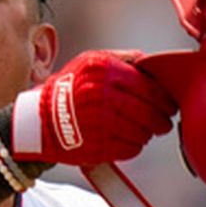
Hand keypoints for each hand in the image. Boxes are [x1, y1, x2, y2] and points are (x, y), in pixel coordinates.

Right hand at [10, 50, 176, 167]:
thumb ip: (121, 58)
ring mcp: (98, 123)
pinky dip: (134, 147)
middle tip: (163, 123)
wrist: (36, 122)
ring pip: (142, 132)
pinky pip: (129, 149)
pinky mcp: (96, 147)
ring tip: (144, 132)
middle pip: (150, 112)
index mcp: (103, 73)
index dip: (164, 99)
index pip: (149, 87)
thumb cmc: (66, 90)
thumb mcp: (89, 62)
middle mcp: (101, 96)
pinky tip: (129, 142)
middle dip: (162, 120)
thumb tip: (149, 60)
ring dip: (147, 134)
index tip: (169, 105)